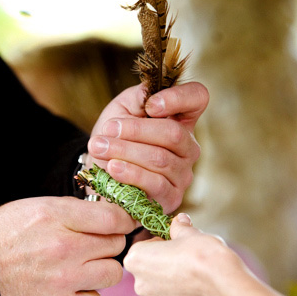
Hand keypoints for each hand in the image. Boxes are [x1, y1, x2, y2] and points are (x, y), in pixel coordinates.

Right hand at [0, 196, 135, 295]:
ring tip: (82, 267)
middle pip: (116, 244)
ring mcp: (64, 279)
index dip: (123, 220)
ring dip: (102, 270)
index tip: (122, 223)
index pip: (113, 217)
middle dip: (108, 243)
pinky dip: (87, 295)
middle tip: (92, 246)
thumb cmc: (3, 237)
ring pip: (113, 273)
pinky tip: (71, 287)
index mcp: (56, 216)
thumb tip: (110, 214)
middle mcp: (64, 246)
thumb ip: (72, 210)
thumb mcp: (34, 208)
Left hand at [87, 82, 207, 213]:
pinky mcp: (172, 197)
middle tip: (107, 130)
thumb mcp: (123, 109)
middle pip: (173, 134)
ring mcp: (183, 174)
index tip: (150, 105)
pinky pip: (156, 184)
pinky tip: (112, 168)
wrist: (99, 172)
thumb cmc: (115, 137)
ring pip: (160, 159)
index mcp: (181, 119)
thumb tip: (150, 98)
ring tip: (99, 147)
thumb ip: (139, 98)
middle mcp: (188, 147)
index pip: (197, 97)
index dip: (178, 98)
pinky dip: (131, 174)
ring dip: (125, 152)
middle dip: (136, 131)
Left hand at [124, 213, 235, 295]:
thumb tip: (179, 221)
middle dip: (164, 266)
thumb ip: (178, 227)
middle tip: (185, 260)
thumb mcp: (188, 232)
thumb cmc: (202, 252)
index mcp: (135, 260)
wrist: (223, 281)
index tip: (175, 244)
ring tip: (194, 277)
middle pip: (149, 272)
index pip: (142, 248)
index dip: (160, 244)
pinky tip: (198, 292)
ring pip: (161, 291)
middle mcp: (139, 285)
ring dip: (172, 284)